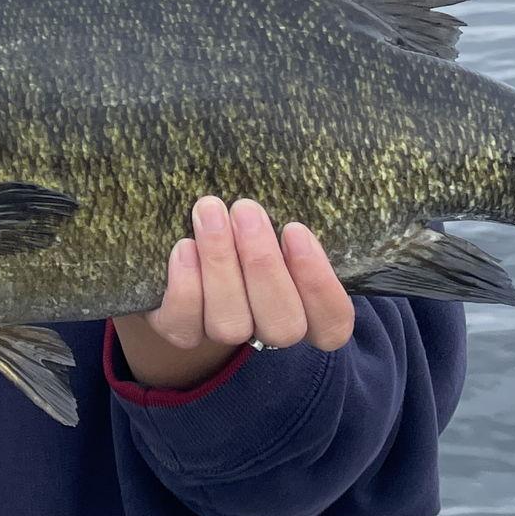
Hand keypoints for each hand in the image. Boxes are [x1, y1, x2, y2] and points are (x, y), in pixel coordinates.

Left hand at [114, 196, 355, 389]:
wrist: (182, 254)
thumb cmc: (242, 229)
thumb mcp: (269, 224)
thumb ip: (281, 223)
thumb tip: (283, 182)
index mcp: (305, 308)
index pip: (332, 322)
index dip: (320, 284)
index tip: (295, 230)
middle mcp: (268, 329)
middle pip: (283, 325)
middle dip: (263, 264)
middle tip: (245, 209)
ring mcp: (224, 333)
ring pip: (231, 324)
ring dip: (221, 264)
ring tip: (210, 211)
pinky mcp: (181, 330)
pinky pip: (185, 326)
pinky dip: (186, 287)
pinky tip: (183, 247)